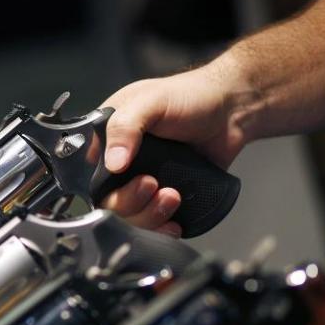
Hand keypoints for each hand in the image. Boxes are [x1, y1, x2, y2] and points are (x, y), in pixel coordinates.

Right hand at [100, 64, 249, 236]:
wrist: (232, 111)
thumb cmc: (190, 96)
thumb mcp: (150, 101)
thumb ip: (125, 127)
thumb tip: (113, 163)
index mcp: (109, 140)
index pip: (93, 176)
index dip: (108, 187)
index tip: (139, 179)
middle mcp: (123, 164)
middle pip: (111, 202)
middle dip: (133, 202)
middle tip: (155, 186)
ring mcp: (144, 181)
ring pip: (131, 216)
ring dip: (150, 215)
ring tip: (172, 197)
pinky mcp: (165, 195)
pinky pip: (154, 222)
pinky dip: (161, 228)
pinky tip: (173, 222)